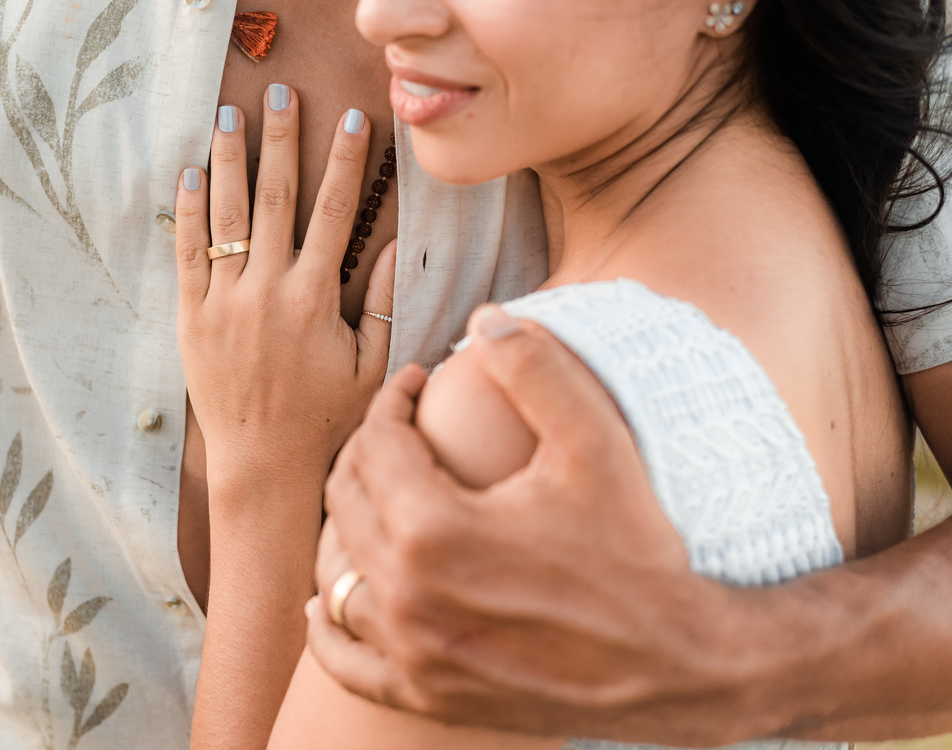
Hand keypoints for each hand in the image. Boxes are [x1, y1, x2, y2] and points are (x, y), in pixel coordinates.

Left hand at [175, 88, 396, 493]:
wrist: (264, 466)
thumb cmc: (325, 419)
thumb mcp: (370, 368)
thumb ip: (381, 305)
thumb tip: (391, 248)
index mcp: (315, 297)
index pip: (337, 211)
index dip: (347, 161)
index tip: (353, 118)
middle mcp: (268, 289)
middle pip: (276, 197)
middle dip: (282, 139)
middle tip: (282, 92)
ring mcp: (224, 301)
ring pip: (227, 215)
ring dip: (230, 159)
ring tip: (229, 113)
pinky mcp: (191, 318)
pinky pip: (187, 254)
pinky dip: (188, 212)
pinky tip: (190, 174)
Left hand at [307, 308, 750, 742]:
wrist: (679, 663)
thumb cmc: (638, 550)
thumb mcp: (596, 444)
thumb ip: (537, 369)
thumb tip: (486, 316)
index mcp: (435, 530)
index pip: (376, 444)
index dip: (390, 401)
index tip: (415, 386)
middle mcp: (409, 597)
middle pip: (344, 502)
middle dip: (363, 450)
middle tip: (398, 430)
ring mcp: (413, 654)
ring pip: (334, 575)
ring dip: (342, 526)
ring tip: (375, 498)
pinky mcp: (427, 694)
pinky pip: (345, 660)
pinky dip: (331, 623)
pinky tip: (332, 599)